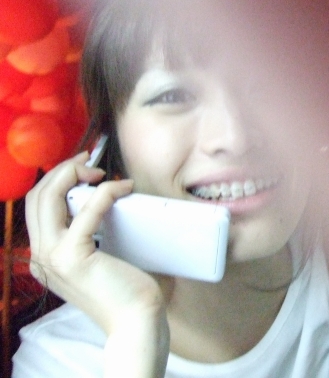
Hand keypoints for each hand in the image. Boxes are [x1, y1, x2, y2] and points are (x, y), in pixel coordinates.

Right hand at [26, 152, 169, 376]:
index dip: (56, 179)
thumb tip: (109, 200)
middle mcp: (40, 257)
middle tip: (90, 162)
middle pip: (37, 196)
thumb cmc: (126, 289)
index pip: (37, 206)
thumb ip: (92, 235)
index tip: (83, 167)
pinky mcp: (73, 256)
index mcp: (44, 257)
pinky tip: (124, 188)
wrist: (136, 322)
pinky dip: (106, 192)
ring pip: (49, 197)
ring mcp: (52, 257)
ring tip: (101, 172)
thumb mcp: (99, 258)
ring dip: (73, 175)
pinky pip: (88, 209)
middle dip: (62, 170)